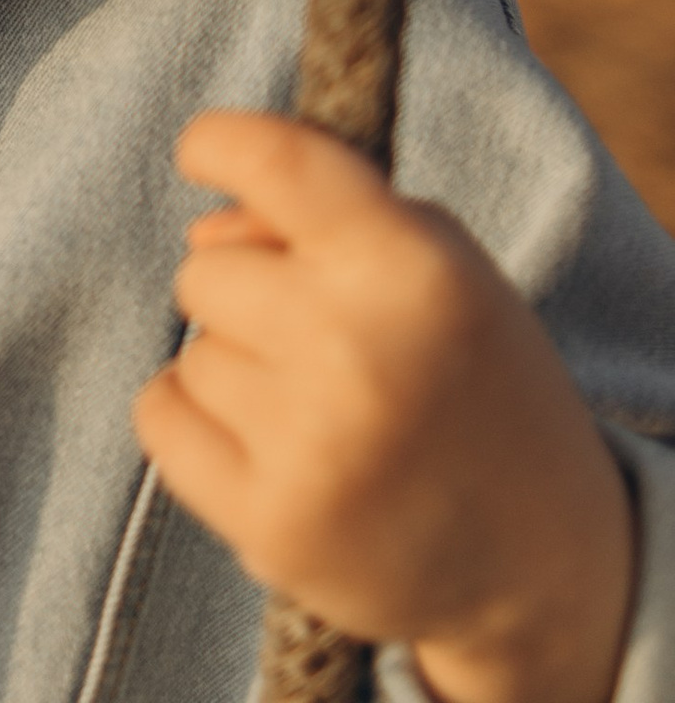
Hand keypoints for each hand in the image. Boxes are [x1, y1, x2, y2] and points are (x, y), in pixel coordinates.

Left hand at [135, 110, 637, 702]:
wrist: (540, 559)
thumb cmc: (474, 382)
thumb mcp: (442, 269)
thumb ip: (326, 216)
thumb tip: (202, 232)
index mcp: (414, 270)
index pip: (276, 163)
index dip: (219, 144)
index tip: (201, 152)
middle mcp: (359, 351)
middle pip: (205, 271)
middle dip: (248, 294)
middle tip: (325, 343)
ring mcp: (312, 447)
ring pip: (190, 350)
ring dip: (238, 369)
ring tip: (324, 411)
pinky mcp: (270, 524)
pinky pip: (161, 416)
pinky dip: (196, 423)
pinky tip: (269, 445)